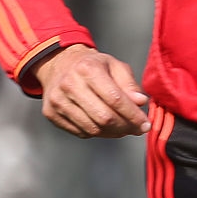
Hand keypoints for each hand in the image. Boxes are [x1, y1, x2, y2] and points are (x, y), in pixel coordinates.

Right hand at [32, 44, 150, 137]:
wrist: (60, 64)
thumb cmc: (92, 65)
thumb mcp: (114, 65)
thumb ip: (129, 84)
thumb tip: (140, 102)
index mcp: (88, 68)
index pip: (115, 98)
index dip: (133, 115)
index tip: (145, 124)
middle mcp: (70, 84)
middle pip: (104, 117)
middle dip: (125, 126)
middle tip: (137, 128)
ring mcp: (58, 100)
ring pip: (92, 128)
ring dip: (113, 133)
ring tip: (124, 128)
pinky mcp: (51, 114)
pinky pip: (80, 132)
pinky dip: (98, 133)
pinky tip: (106, 127)